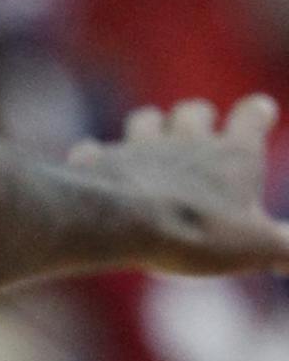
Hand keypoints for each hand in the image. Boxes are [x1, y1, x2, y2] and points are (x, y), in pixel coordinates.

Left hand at [67, 96, 288, 277]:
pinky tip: (94, 167)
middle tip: (198, 133)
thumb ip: (287, 249)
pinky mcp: (98, 162)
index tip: (257, 116)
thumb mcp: (254, 248)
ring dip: (148, 129)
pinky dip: (94, 157)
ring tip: (148, 148)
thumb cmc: (197, 233)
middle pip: (194, 110)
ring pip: (145, 119)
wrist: (125, 225)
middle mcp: (187, 141)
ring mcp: (139, 148)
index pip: (252, 115)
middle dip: (197, 117)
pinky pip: (92, 150)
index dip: (255, 115)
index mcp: (232, 155)